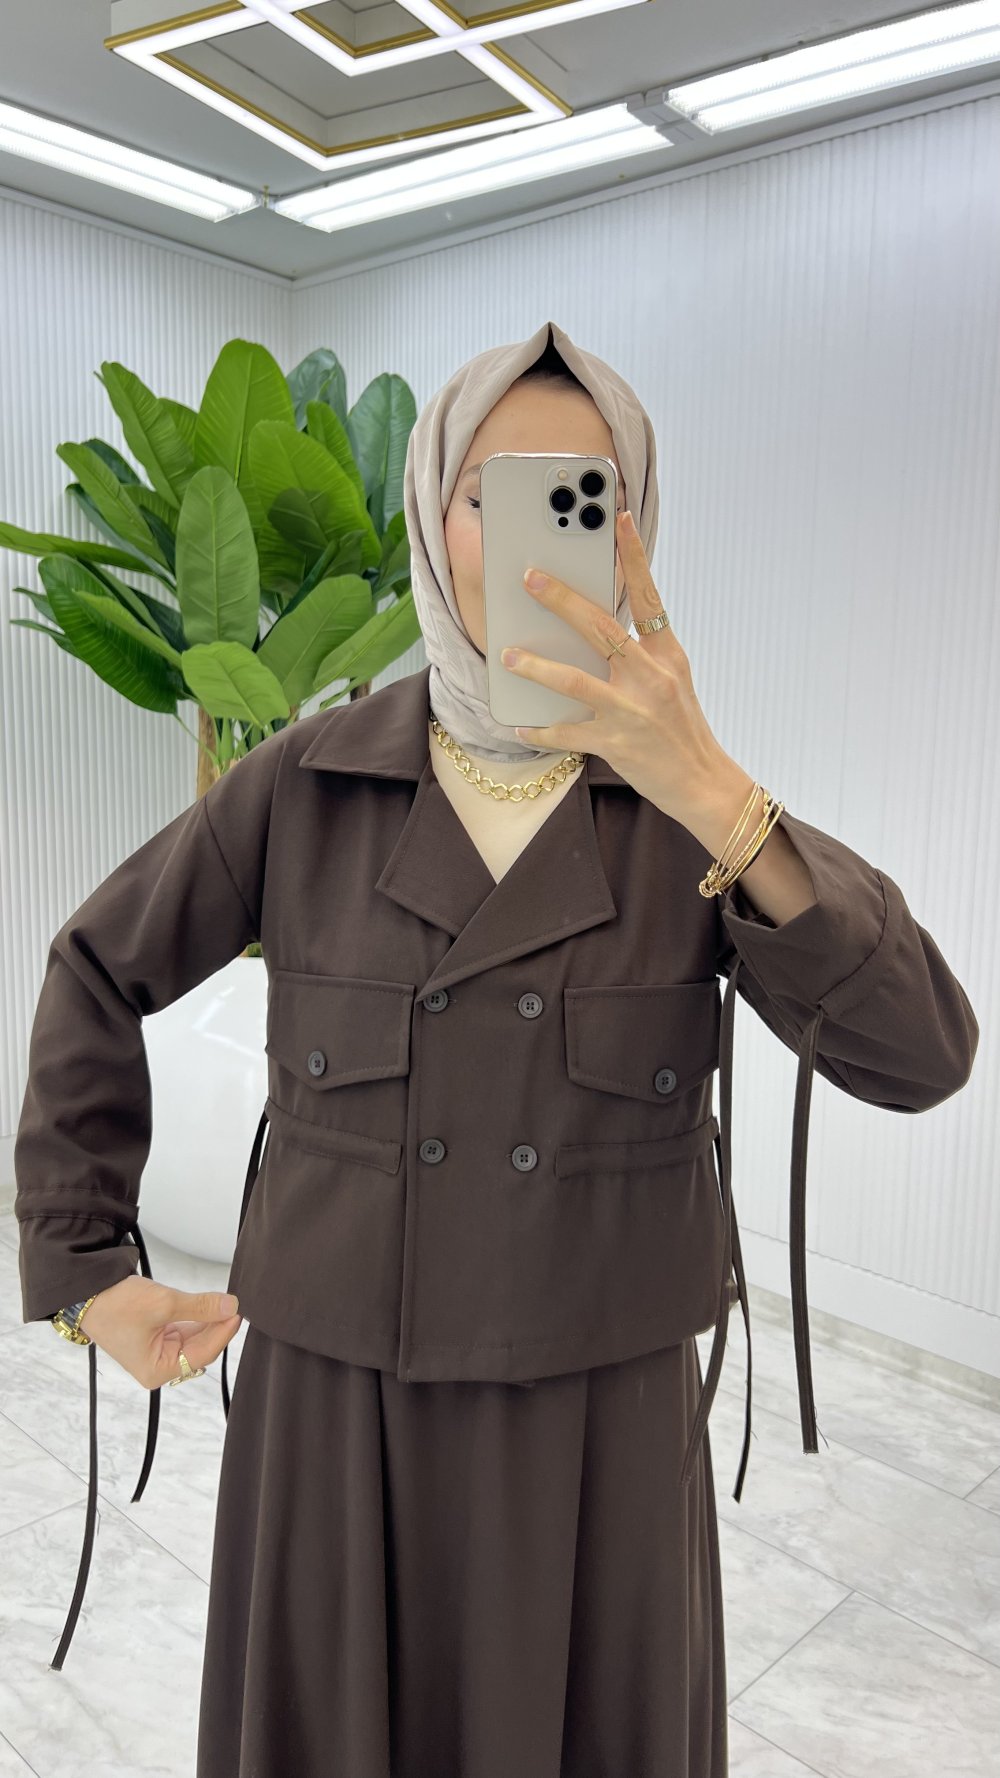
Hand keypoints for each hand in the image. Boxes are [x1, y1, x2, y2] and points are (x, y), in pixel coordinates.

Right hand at [81, 1274, 242, 1390]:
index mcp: (157, 1370)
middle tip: (235, 1305)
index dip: (223, 1332)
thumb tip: (230, 1307)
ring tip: (224, 1303)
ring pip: (194, 1337)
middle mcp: (158, 1366)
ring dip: (207, 1320)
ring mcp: (157, 1352)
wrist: (87, 1293)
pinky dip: (195, 1317)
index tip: (238, 1313)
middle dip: (217, 1326)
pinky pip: (183, 1329)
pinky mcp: (156, 1337)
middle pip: (200, 1347)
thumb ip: (200, 1307)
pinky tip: (209, 1305)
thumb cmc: (115, 1305)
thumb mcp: (163, 1304)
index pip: (202, 1354)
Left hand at [500, 509, 726, 824]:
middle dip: (562, 600)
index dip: (633, 557)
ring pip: (575, 679)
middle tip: (530, 578)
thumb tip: (595, 628)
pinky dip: (540, 729)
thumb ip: (642, 653)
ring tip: (508, 656)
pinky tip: (522, 726)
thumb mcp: (673, 681)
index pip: (649, 596)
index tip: (618, 518)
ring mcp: (633, 711)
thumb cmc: (682, 729)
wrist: (703, 782)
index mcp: (668, 655)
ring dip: (536, 666)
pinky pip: (567, 731)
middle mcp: (651, 677)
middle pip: (601, 627)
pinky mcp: (616, 744)